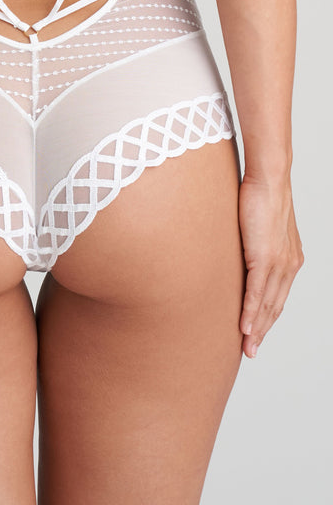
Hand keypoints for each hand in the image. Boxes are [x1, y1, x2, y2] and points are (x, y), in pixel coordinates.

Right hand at [238, 175, 303, 358]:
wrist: (268, 181)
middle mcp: (289, 265)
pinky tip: (244, 327)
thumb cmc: (261, 198)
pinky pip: (257, 293)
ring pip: (268, 305)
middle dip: (263, 331)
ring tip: (246, 346)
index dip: (268, 317)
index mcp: (290, 259)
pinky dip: (251, 313)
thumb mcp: (260, 227)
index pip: (278, 296)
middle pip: (275, 306)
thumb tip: (241, 250)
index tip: (257, 332)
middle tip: (251, 350)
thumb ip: (255, 244)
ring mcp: (279, 264)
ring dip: (257, 329)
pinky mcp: (265, 259)